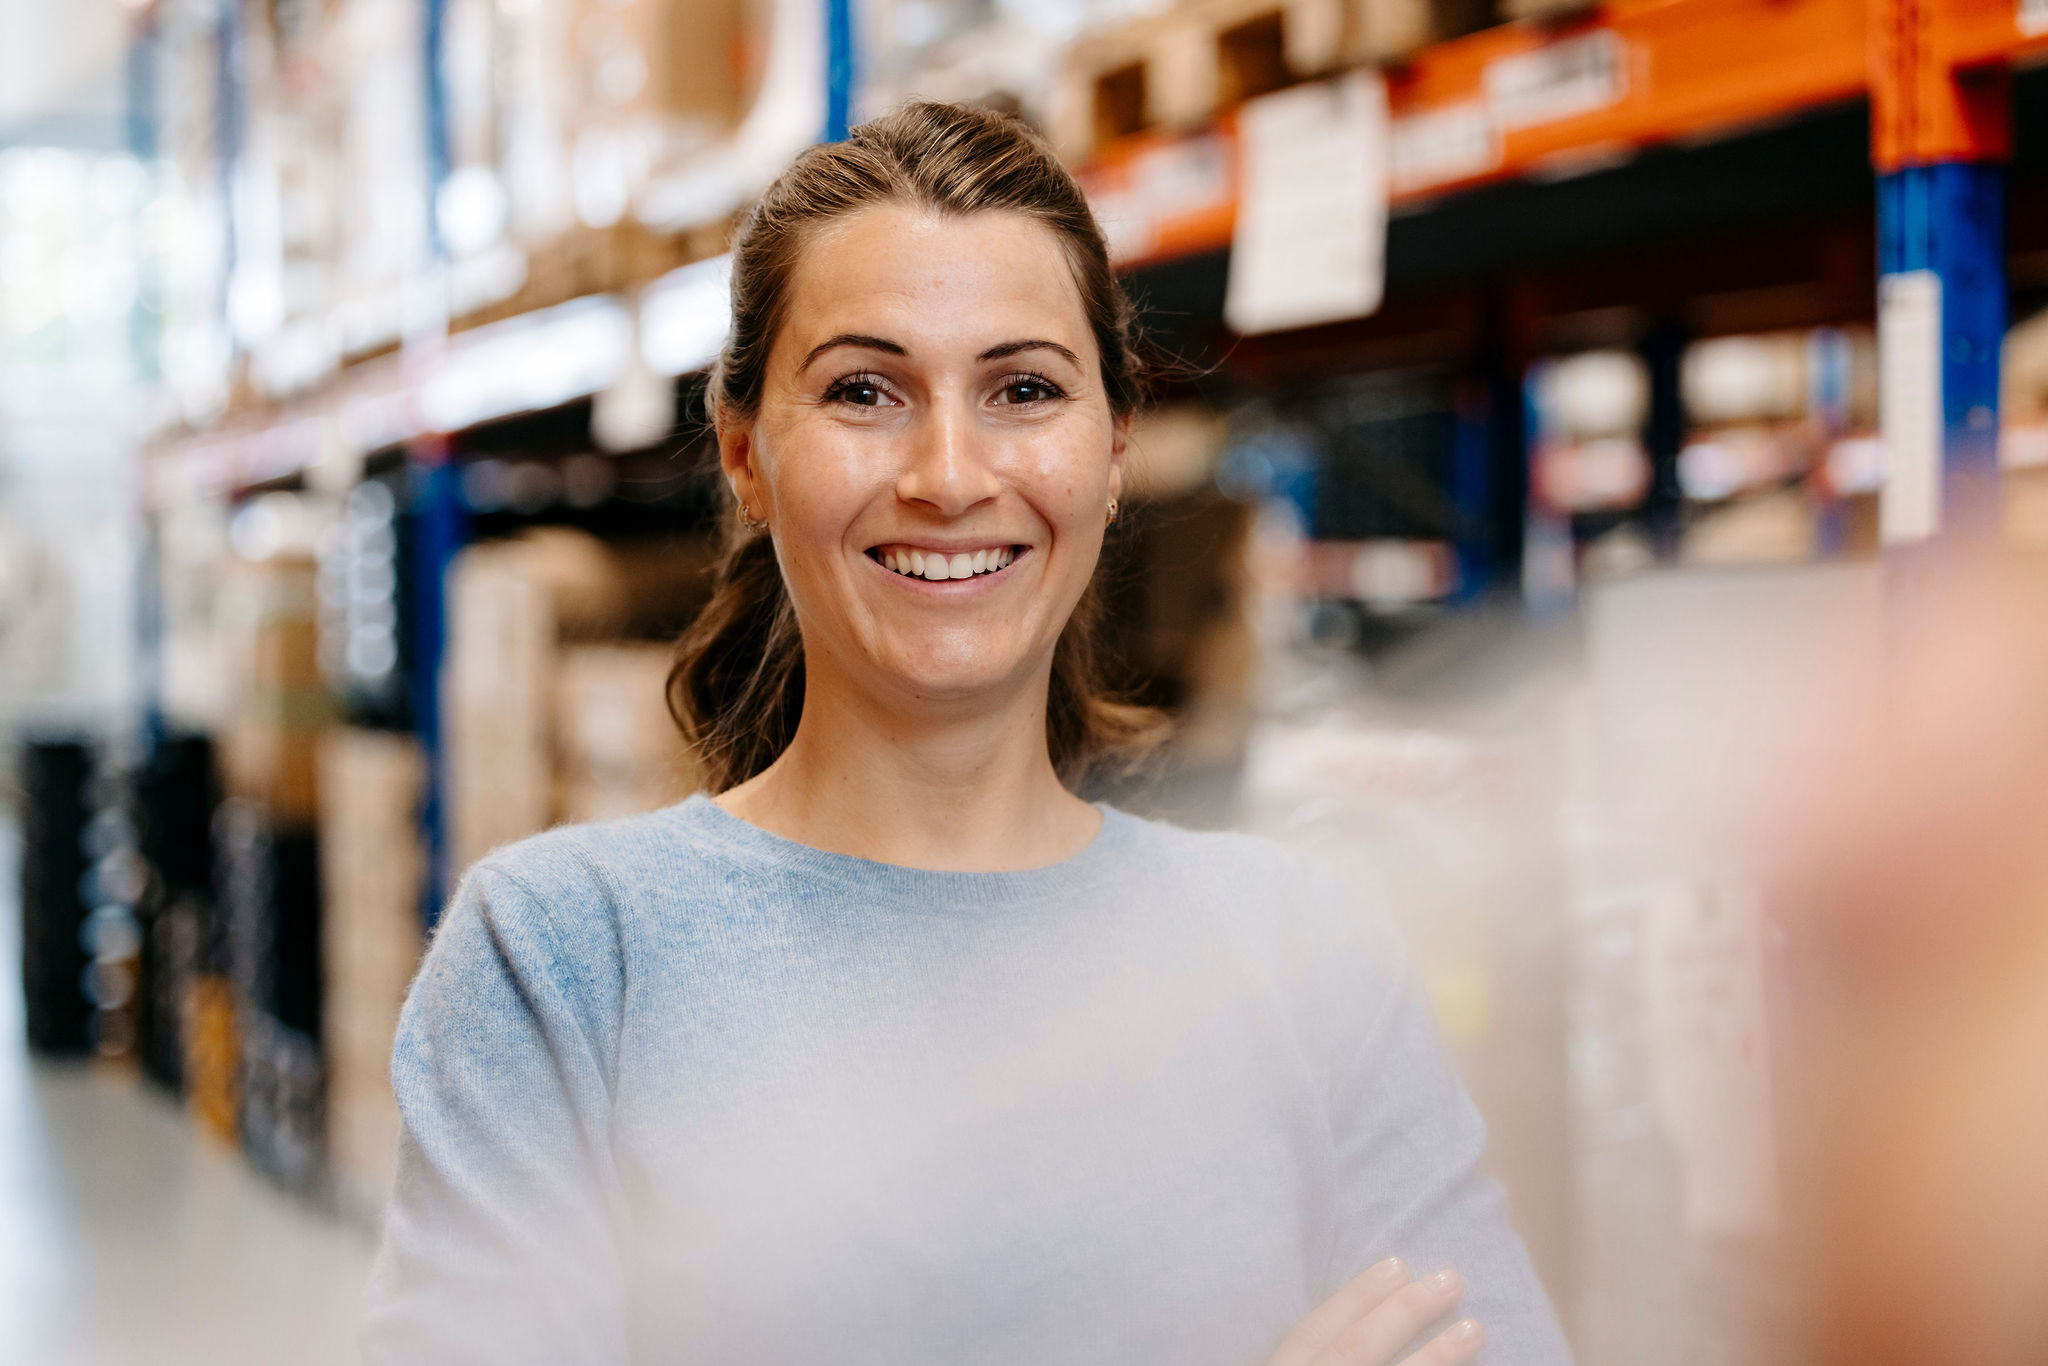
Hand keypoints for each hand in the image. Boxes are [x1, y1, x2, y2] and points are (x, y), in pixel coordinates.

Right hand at [1264, 1259, 1481, 1365]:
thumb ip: (1306, 1348)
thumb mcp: (1278, 1362)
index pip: (1313, 1333)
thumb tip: (1337, 1323)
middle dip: (1404, 1314)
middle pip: (1355, 1350)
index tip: (1396, 1265)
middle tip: (1451, 1281)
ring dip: (1436, 1357)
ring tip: (1474, 1329)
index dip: (1355, 1297)